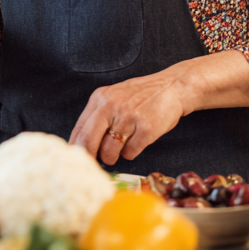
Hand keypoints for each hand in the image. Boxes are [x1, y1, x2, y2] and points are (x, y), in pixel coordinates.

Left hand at [69, 72, 185, 165]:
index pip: (80, 128)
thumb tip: (81, 142)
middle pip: (89, 141)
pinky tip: (136, 142)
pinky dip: (131, 153)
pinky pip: (129, 153)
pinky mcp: (146, 129)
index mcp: (100, 98)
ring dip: (113, 156)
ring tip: (121, 146)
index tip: (77, 158)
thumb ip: (98, 115)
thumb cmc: (142, 95)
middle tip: (95, 162)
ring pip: (109, 152)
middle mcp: (112, 106)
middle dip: (91, 156)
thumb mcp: (114, 97)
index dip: (76, 147)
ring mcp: (129, 118)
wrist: (172, 87)